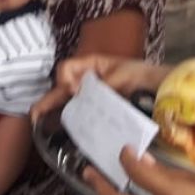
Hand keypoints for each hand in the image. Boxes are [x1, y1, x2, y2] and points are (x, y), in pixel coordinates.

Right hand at [30, 55, 168, 122]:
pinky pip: (80, 113)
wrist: (159, 88)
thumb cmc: (141, 74)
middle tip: (35, 114)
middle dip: (47, 100)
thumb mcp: (122, 74)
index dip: (65, 79)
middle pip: (61, 87)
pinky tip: (63, 128)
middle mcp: (87, 80)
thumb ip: (103, 84)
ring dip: (53, 110)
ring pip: (66, 101)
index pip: (67, 68)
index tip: (73, 91)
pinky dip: (70, 119)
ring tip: (40, 122)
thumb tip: (82, 93)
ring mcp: (91, 95)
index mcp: (91, 66)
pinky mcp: (97, 109)